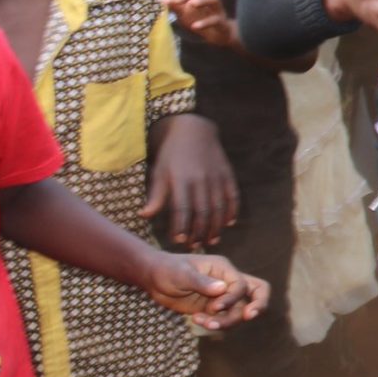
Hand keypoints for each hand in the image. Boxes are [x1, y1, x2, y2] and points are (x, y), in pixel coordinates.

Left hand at [143, 114, 238, 248]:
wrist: (194, 130)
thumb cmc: (172, 155)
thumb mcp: (160, 172)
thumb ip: (156, 196)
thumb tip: (144, 216)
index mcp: (181, 179)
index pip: (182, 209)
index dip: (181, 226)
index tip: (178, 241)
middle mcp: (201, 179)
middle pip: (202, 212)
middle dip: (199, 231)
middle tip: (194, 246)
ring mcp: (217, 177)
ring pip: (219, 207)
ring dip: (216, 226)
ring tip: (211, 240)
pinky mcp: (228, 175)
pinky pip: (233, 196)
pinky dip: (232, 211)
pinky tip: (228, 223)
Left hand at [143, 250, 266, 332]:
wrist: (153, 279)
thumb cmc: (167, 270)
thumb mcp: (181, 274)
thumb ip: (201, 281)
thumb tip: (222, 289)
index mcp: (224, 269)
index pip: (241, 285)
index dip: (232, 298)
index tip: (215, 307)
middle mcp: (228, 282)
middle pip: (257, 292)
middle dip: (258, 305)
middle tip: (250, 317)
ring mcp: (222, 296)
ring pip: (238, 312)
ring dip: (225, 321)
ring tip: (205, 324)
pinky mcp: (213, 308)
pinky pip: (223, 319)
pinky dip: (213, 323)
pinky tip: (196, 320)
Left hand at [163, 0, 241, 51]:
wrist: (220, 35)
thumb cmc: (201, 21)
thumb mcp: (185, 14)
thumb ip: (176, 7)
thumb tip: (164, 0)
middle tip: (174, 0)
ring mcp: (218, 10)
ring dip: (202, 0)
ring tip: (190, 4)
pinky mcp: (223, 22)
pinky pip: (216, 20)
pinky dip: (205, 22)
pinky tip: (195, 26)